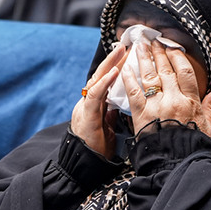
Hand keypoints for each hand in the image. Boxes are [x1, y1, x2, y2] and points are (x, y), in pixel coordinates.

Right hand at [69, 43, 125, 159]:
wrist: (82, 165)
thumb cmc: (96, 148)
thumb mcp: (107, 127)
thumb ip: (111, 113)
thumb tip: (120, 103)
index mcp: (95, 104)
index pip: (106, 80)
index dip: (116, 66)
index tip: (129, 54)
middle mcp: (88, 101)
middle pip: (101, 75)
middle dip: (114, 59)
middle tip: (126, 44)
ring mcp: (85, 106)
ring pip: (96, 80)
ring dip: (110, 64)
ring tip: (121, 51)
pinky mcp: (86, 115)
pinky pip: (95, 95)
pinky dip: (104, 82)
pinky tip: (114, 72)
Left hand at [123, 39, 210, 141]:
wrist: (175, 164)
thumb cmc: (192, 147)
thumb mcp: (208, 127)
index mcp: (190, 102)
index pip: (184, 72)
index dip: (177, 57)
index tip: (172, 47)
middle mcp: (173, 99)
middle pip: (165, 70)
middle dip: (159, 53)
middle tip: (154, 41)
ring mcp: (156, 106)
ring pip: (149, 76)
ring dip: (144, 59)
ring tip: (140, 46)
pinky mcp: (141, 114)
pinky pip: (133, 92)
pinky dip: (128, 78)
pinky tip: (125, 67)